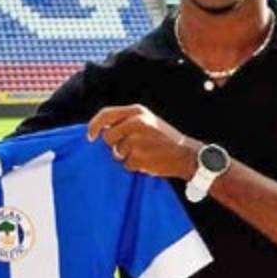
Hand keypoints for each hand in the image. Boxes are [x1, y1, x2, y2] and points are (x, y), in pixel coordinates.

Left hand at [86, 104, 200, 179]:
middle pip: (108, 137)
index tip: (90, 137)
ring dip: (127, 157)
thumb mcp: (147, 121)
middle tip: (128, 148)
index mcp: (137, 111)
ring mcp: (137, 140)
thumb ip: (126, 122)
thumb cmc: (163, 138)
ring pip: (117, 152)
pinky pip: (126, 164)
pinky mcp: (140, 156)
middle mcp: (136, 122)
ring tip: (145, 153)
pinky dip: (135, 166)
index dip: (94, 125)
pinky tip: (149, 161)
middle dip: (114, 146)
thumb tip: (101, 130)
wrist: (187, 154)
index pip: (106, 114)